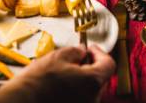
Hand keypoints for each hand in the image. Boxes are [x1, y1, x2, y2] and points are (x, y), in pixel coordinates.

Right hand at [0, 45, 114, 102]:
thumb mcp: (58, 57)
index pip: (108, 64)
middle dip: (90, 66)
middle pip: (99, 78)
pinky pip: (79, 99)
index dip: (100, 53)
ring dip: (81, 79)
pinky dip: (73, 90)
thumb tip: (82, 51)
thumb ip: (76, 51)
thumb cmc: (37, 83)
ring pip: (89, 90)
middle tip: (77, 58)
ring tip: (63, 72)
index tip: (91, 48)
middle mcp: (92, 98)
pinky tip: (59, 85)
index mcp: (92, 81)